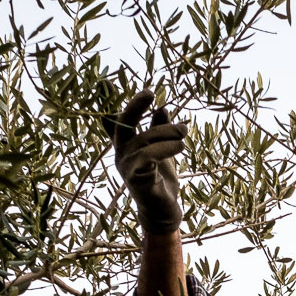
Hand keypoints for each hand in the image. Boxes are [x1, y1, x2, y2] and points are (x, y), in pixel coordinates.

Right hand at [109, 91, 184, 235]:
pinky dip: (165, 148)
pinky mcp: (136, 179)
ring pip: (144, 139)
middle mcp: (120, 154)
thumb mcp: (163, 149)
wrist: (163, 210)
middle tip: (151, 94)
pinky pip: (148, 156)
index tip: (120, 85)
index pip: (113, 121)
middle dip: (136, 106)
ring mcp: (125, 167)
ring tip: (184, 131)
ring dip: (167, 131)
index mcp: (125, 145)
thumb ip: (160, 130)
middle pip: (122, 123)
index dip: (111, 103)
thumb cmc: (161, 179)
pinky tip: (180, 146)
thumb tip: (162, 108)